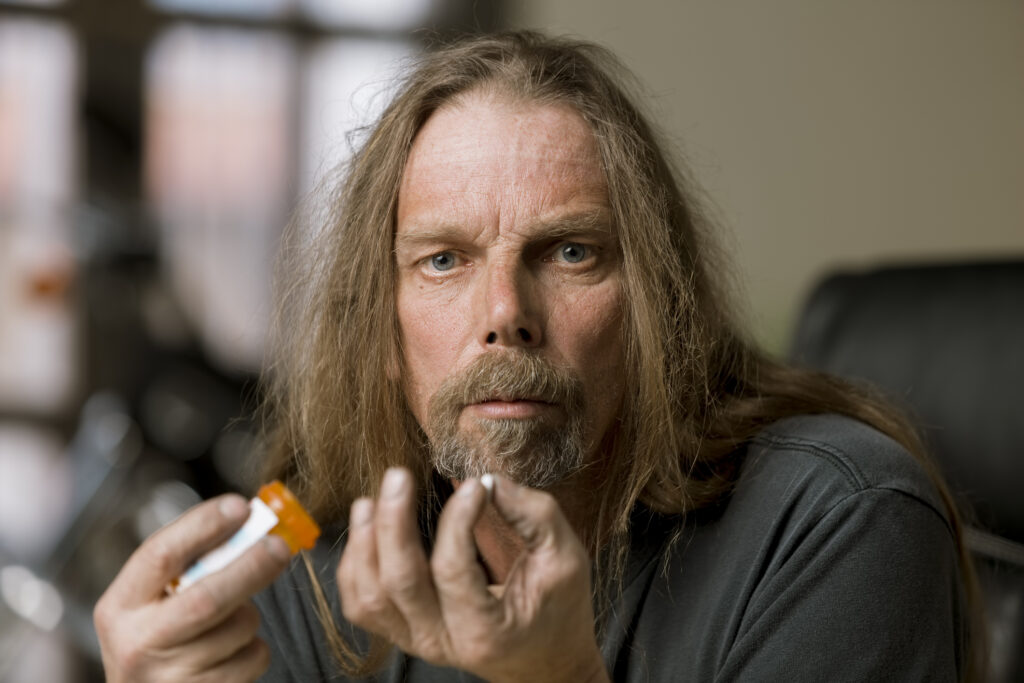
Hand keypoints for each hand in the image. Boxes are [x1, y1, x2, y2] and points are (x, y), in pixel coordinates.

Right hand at [94, 494, 291, 682]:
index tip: (240, 506)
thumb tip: (246, 519)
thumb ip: (187, 564)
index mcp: (120, 606)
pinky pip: (252, 658)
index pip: (160, 555)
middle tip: (280, 546)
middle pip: (206, 598)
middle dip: (251, 567)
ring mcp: (167, 678)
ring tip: (232, 617)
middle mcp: (137, 643)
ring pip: (238, 627)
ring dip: (251, 613)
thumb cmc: (159, 638)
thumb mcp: (151, 602)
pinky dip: (255, 647)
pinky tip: (233, 651)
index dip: (204, 526)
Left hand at [337, 468, 609, 682]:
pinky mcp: (404, 632)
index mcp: (485, 630)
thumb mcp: (564, 560)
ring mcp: (418, 640)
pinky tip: (365, 530)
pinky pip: (362, 605)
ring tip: (369, 500)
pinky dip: (355, 566)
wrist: (547, 664)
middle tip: (397, 476)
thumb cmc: (559, 610)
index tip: (474, 485)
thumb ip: (533, 514)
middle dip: (392, 522)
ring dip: (364, 544)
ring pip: (370, 596)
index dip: (457, 520)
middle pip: (399, 581)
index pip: (453, 570)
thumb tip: (488, 479)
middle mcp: (443, 641)